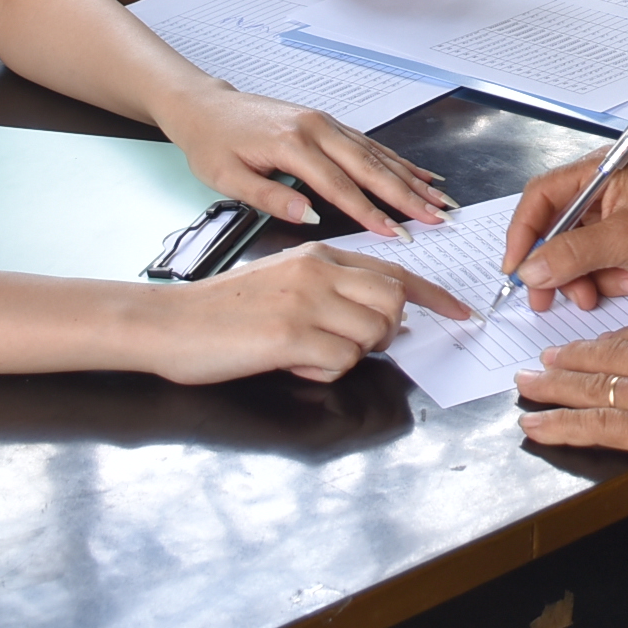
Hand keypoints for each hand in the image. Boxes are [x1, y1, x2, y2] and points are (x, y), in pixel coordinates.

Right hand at [154, 240, 467, 384]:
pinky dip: (323, 372)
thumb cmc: (221, 309)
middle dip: (388, 332)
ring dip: (351, 354)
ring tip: (309, 354)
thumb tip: (379, 316)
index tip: (458, 313)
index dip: (434, 295)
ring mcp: (305, 301)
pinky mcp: (290, 335)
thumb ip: (330, 289)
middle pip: (394, 300)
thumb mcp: (282, 281)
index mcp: (318, 254)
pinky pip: (340, 361)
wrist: (168, 322)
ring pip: (372, 333)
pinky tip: (290, 363)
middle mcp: (318, 270)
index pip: (394, 270)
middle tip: (355, 346)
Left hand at [158, 86, 455, 236]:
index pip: (339, 186)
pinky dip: (397, 160)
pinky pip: (369, 143)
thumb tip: (310, 216)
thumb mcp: (227, 178)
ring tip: (439, 199)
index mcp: (292, 144)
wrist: (205, 106)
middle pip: (370, 166)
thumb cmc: (212, 144)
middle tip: (437, 216)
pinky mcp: (327, 123)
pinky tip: (417, 173)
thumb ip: (270, 197)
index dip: (370, 213)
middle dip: (408, 195)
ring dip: (411, 178)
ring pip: (377, 153)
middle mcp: (315, 129)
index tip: (396, 234)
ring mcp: (325, 123)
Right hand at [501, 161, 627, 310]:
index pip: (539, 197)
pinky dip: (607, 281)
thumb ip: (575, 253)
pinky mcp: (623, 244)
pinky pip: (596, 267)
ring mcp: (610, 220)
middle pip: (552, 231)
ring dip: (585, 279)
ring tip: (606, 291)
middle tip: (549, 299)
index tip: (516, 268)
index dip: (522, 232)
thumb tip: (531, 269)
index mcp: (596, 174)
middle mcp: (598, 194)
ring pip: (572, 256)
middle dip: (554, 267)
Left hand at [514, 306, 627, 504]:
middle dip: (571, 356)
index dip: (613, 339)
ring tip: (526, 384)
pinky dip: (558, 425)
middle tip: (544, 357)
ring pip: (592, 387)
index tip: (595, 344)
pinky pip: (593, 427)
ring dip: (553, 386)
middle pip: (607, 356)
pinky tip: (535, 425)